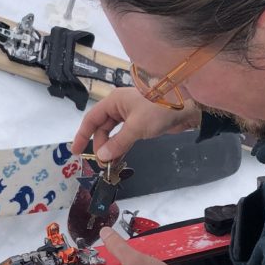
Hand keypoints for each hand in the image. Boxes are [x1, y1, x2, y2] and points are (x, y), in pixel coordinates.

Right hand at [72, 88, 200, 162]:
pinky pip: (125, 136)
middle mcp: (120, 106)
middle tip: (102, 163)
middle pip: (102, 128)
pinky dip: (122, 146)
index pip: (91, 119)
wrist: (187, 106)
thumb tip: (102, 157)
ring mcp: (131, 114)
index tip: (76, 152)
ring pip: (114, 133)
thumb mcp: (136, 127)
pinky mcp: (141, 122)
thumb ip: (118, 143)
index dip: (82, 136)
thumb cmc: (159, 109)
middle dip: (100, 146)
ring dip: (111, 148)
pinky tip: (121, 157)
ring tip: (111, 164)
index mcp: (114, 101)